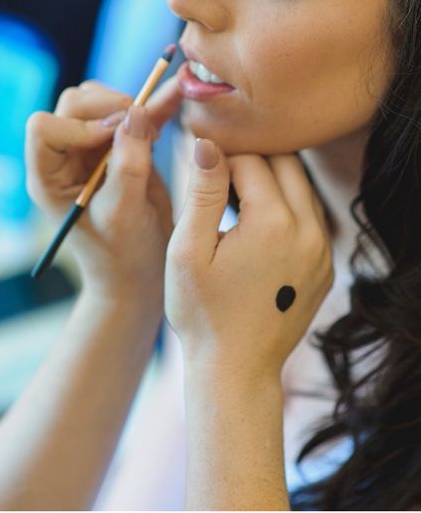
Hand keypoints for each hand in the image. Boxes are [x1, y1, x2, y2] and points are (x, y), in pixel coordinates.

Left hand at [26, 76, 183, 309]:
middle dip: (108, 107)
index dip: (79, 125)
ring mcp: (91, 150)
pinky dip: (152, 105)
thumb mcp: (124, 214)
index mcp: (48, 177)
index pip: (45, 128)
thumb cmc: (122, 256)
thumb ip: (128, 166)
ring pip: (99, 103)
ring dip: (130, 106)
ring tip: (157, 127)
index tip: (114, 138)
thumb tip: (135, 113)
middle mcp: (64, 158)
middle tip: (143, 125)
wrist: (139, 276)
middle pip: (73, 106)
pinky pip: (131, 115)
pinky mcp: (119, 148)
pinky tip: (174, 95)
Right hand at [165, 139, 334, 380]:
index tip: (196, 171)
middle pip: (287, 163)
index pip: (250, 159)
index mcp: (273, 223)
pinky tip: (252, 228)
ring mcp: (322, 251)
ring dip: (270, 182)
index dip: (218, 159)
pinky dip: (284, 210)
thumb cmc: (201, 311)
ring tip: (231, 200)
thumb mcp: (187, 249)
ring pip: (302, 188)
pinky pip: (310, 218)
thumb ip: (202, 192)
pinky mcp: (324, 267)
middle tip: (215, 179)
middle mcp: (309, 231)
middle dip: (251, 161)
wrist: (235, 368)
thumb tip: (207, 143)